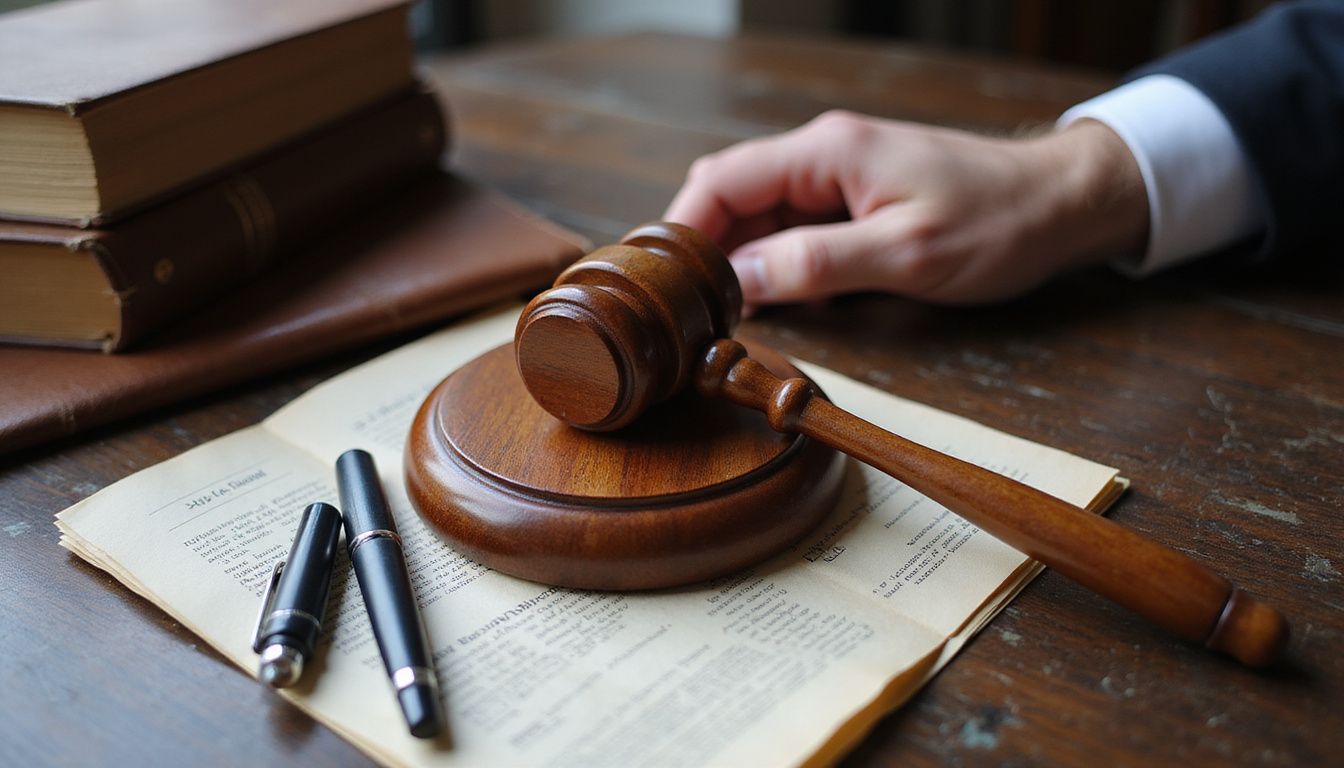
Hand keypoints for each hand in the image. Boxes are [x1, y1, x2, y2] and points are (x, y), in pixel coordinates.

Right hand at [663, 111, 1147, 306]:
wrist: (1062, 204)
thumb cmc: (999, 222)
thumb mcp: (906, 254)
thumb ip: (817, 264)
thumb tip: (740, 278)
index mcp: (827, 152)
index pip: (722, 181)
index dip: (680, 230)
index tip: (659, 283)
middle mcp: (823, 156)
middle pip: (730, 197)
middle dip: (701, 250)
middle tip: (682, 309)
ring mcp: (838, 178)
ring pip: (758, 216)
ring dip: (736, 262)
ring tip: (716, 314)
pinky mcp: (855, 202)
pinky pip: (793, 229)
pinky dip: (772, 264)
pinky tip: (768, 302)